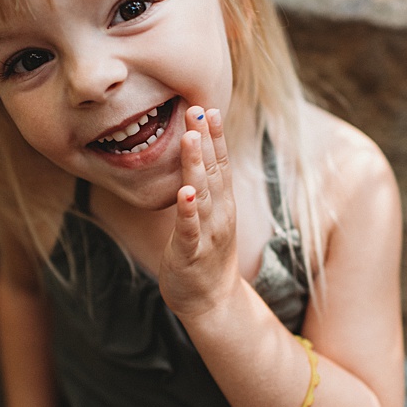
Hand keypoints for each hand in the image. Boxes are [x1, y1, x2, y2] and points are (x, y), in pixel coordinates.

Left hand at [159, 105, 240, 319]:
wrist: (211, 300)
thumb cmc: (205, 253)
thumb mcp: (208, 214)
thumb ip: (205, 186)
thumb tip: (197, 154)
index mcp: (222, 202)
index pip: (220, 163)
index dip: (215, 135)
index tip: (208, 106)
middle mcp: (219, 213)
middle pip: (213, 171)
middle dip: (206, 139)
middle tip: (198, 108)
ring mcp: (207, 233)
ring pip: (202, 194)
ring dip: (197, 167)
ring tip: (192, 140)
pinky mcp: (192, 253)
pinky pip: (190, 230)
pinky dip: (188, 212)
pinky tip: (184, 194)